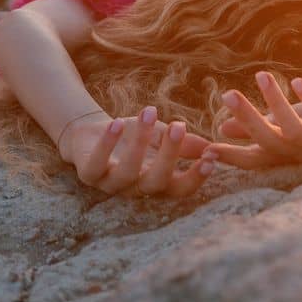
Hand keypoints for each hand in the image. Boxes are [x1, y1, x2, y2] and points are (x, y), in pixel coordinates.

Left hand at [60, 106, 218, 197]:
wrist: (91, 133)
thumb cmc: (132, 136)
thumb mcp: (160, 136)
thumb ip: (183, 143)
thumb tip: (213, 147)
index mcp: (156, 182)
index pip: (180, 188)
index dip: (195, 178)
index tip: (211, 156)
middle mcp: (136, 188)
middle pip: (156, 182)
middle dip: (169, 155)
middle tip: (178, 126)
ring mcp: (111, 184)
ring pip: (127, 172)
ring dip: (139, 142)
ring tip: (149, 112)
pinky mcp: (89, 174)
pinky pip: (97, 165)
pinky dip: (107, 144)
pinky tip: (117, 123)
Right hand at [213, 71, 301, 168]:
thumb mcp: (285, 123)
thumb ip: (258, 126)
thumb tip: (223, 127)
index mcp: (284, 153)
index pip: (252, 159)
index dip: (229, 157)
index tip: (204, 149)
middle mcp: (300, 153)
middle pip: (268, 141)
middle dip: (247, 119)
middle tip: (227, 95)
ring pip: (294, 131)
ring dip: (276, 103)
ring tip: (262, 75)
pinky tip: (297, 81)